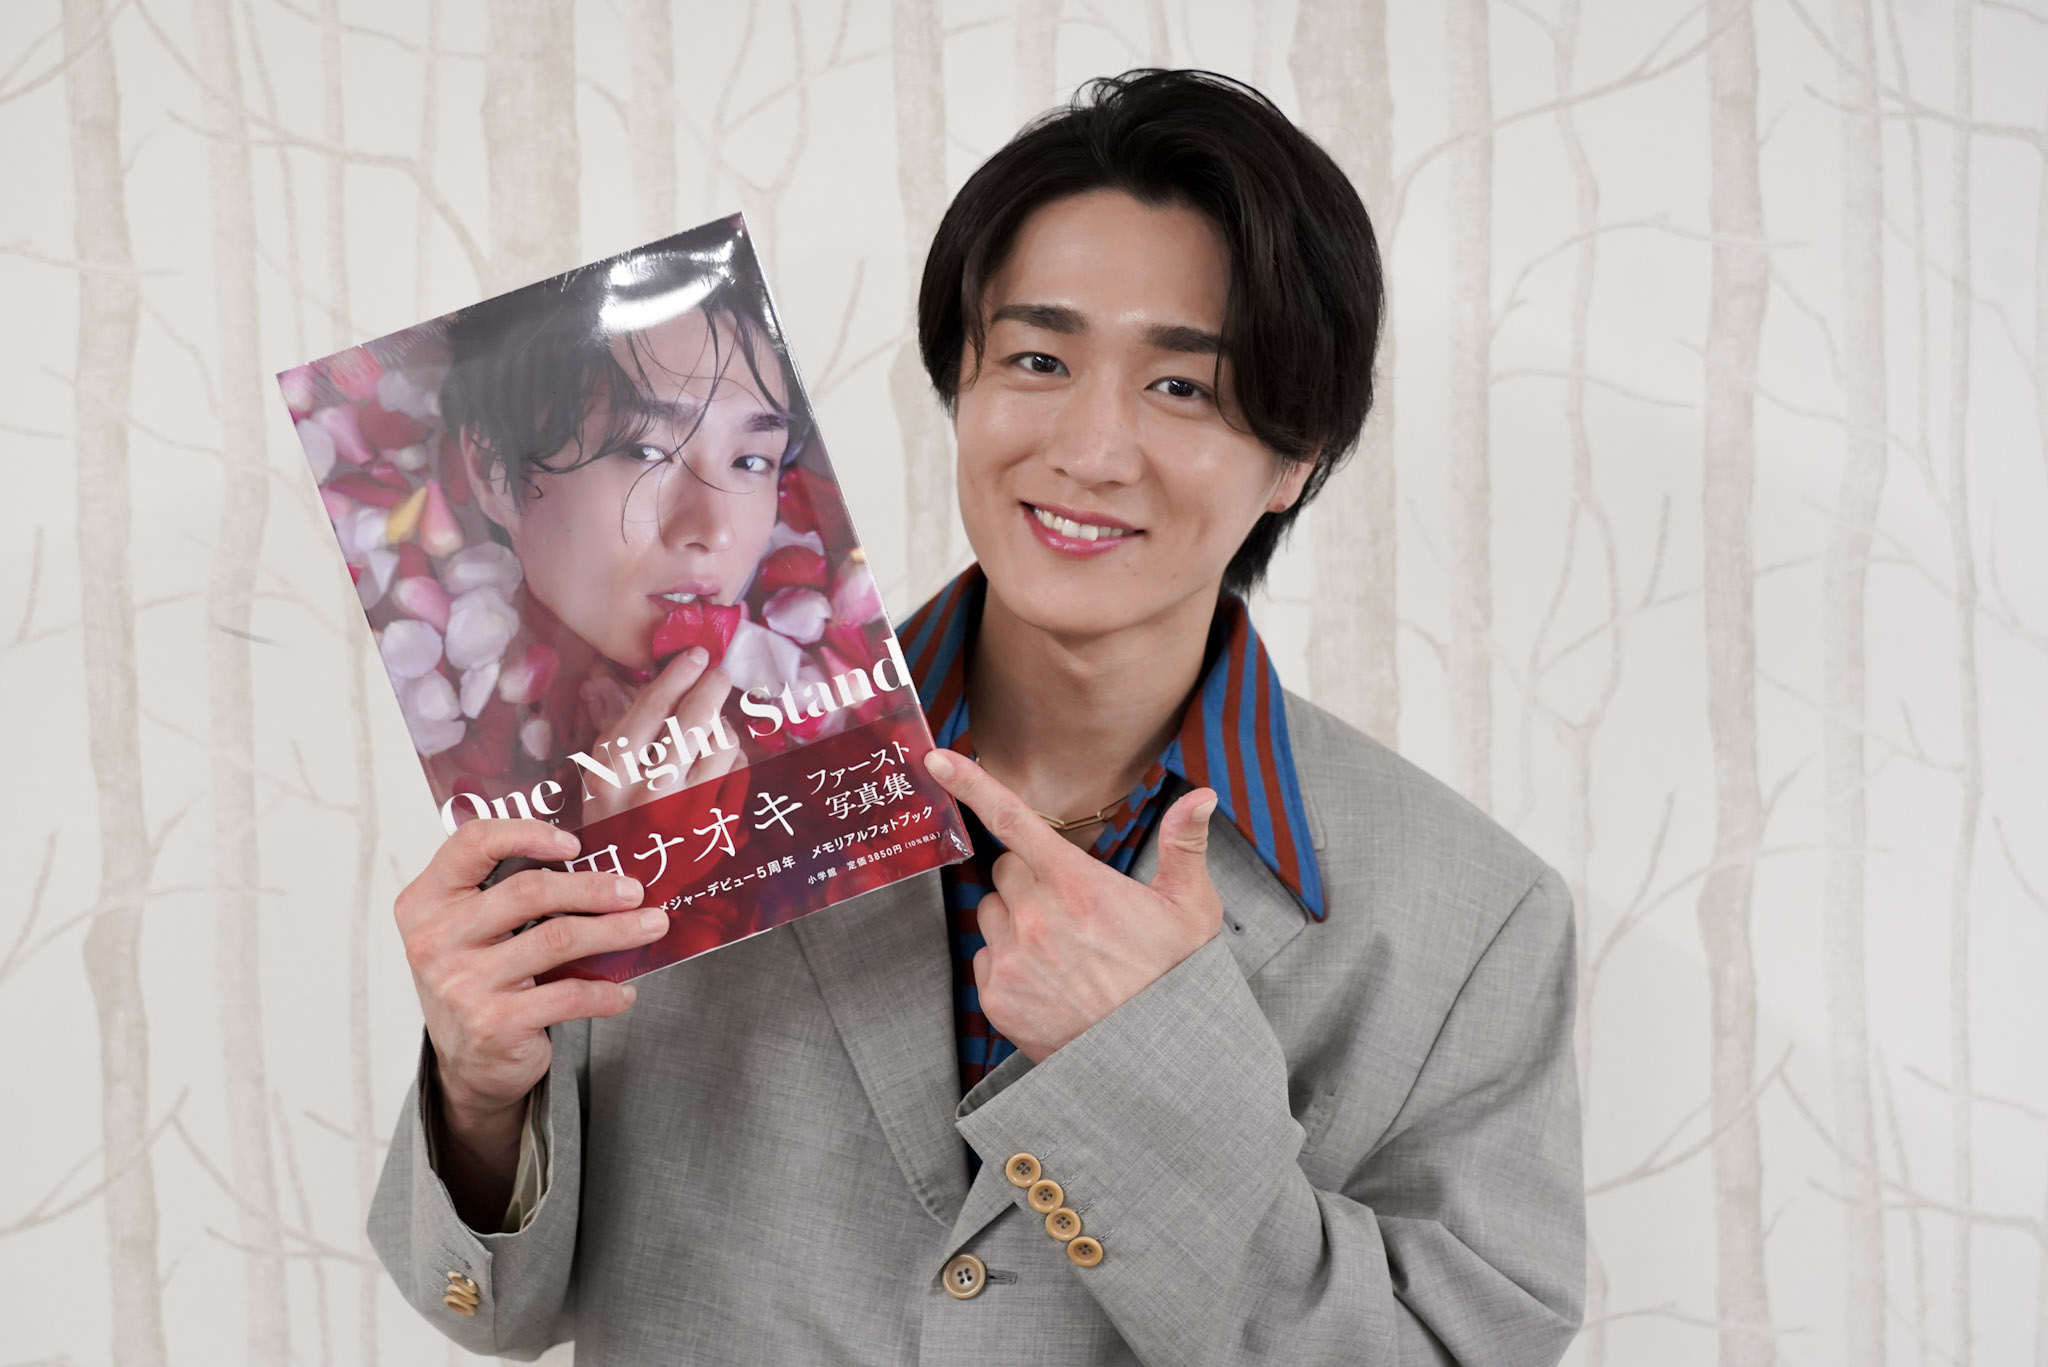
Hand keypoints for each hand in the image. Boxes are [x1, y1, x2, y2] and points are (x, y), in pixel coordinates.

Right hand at [395, 818, 668, 1127]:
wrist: (466, 1063)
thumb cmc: (478, 981)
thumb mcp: (474, 931)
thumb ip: (509, 894)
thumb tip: (599, 867)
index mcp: (426, 900)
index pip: (472, 843)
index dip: (526, 833)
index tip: (574, 844)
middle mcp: (435, 939)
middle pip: (528, 891)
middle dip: (593, 888)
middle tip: (634, 891)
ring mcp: (461, 983)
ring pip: (557, 939)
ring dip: (615, 931)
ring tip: (651, 926)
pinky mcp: (493, 1022)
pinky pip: (568, 995)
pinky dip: (605, 992)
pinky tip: (624, 991)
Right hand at [581, 645, 741, 824]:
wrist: (624, 890)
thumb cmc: (610, 825)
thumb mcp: (598, 780)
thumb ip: (620, 733)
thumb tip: (635, 681)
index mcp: (611, 776)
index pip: (650, 710)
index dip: (677, 675)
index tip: (697, 654)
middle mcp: (649, 795)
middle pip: (692, 722)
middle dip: (711, 689)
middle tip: (719, 674)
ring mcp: (687, 816)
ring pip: (722, 746)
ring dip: (721, 725)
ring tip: (714, 724)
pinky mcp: (716, 833)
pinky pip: (738, 776)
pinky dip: (734, 759)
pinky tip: (724, 758)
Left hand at [922, 749, 1222, 1061]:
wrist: (1153, 1063)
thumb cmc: (1173, 982)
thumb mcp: (1191, 911)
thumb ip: (1184, 846)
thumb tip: (1203, 795)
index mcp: (1077, 884)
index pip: (1012, 820)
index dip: (970, 784)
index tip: (937, 759)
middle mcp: (1036, 917)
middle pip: (1005, 870)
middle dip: (1031, 879)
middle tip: (1072, 910)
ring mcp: (1012, 959)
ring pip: (993, 913)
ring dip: (1017, 921)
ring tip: (1065, 952)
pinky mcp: (997, 997)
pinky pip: (986, 959)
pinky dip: (1009, 964)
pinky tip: (1050, 982)